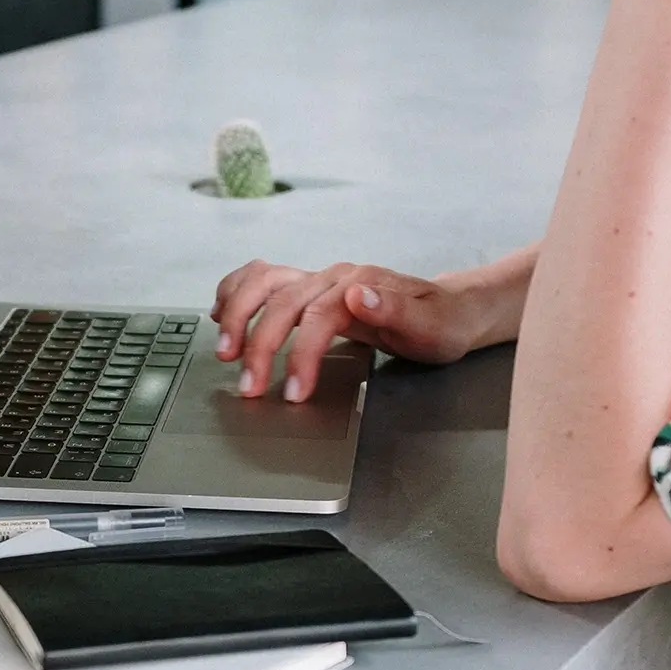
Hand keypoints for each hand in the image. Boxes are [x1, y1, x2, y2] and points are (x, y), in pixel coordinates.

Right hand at [209, 261, 479, 400]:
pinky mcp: (308, 289)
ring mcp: (318, 279)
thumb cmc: (440, 324)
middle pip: (282, 301)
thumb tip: (357, 294)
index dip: (300, 355)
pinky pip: (262, 279)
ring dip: (237, 315)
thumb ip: (395, 309)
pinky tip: (221, 313)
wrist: (449, 310)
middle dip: (259, 344)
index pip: (318, 316)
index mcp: (361, 284)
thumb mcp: (431, 326)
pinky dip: (235, 292)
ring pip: (262, 282)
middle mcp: (334, 276)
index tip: (292, 393)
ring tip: (224, 353)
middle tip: (249, 387)